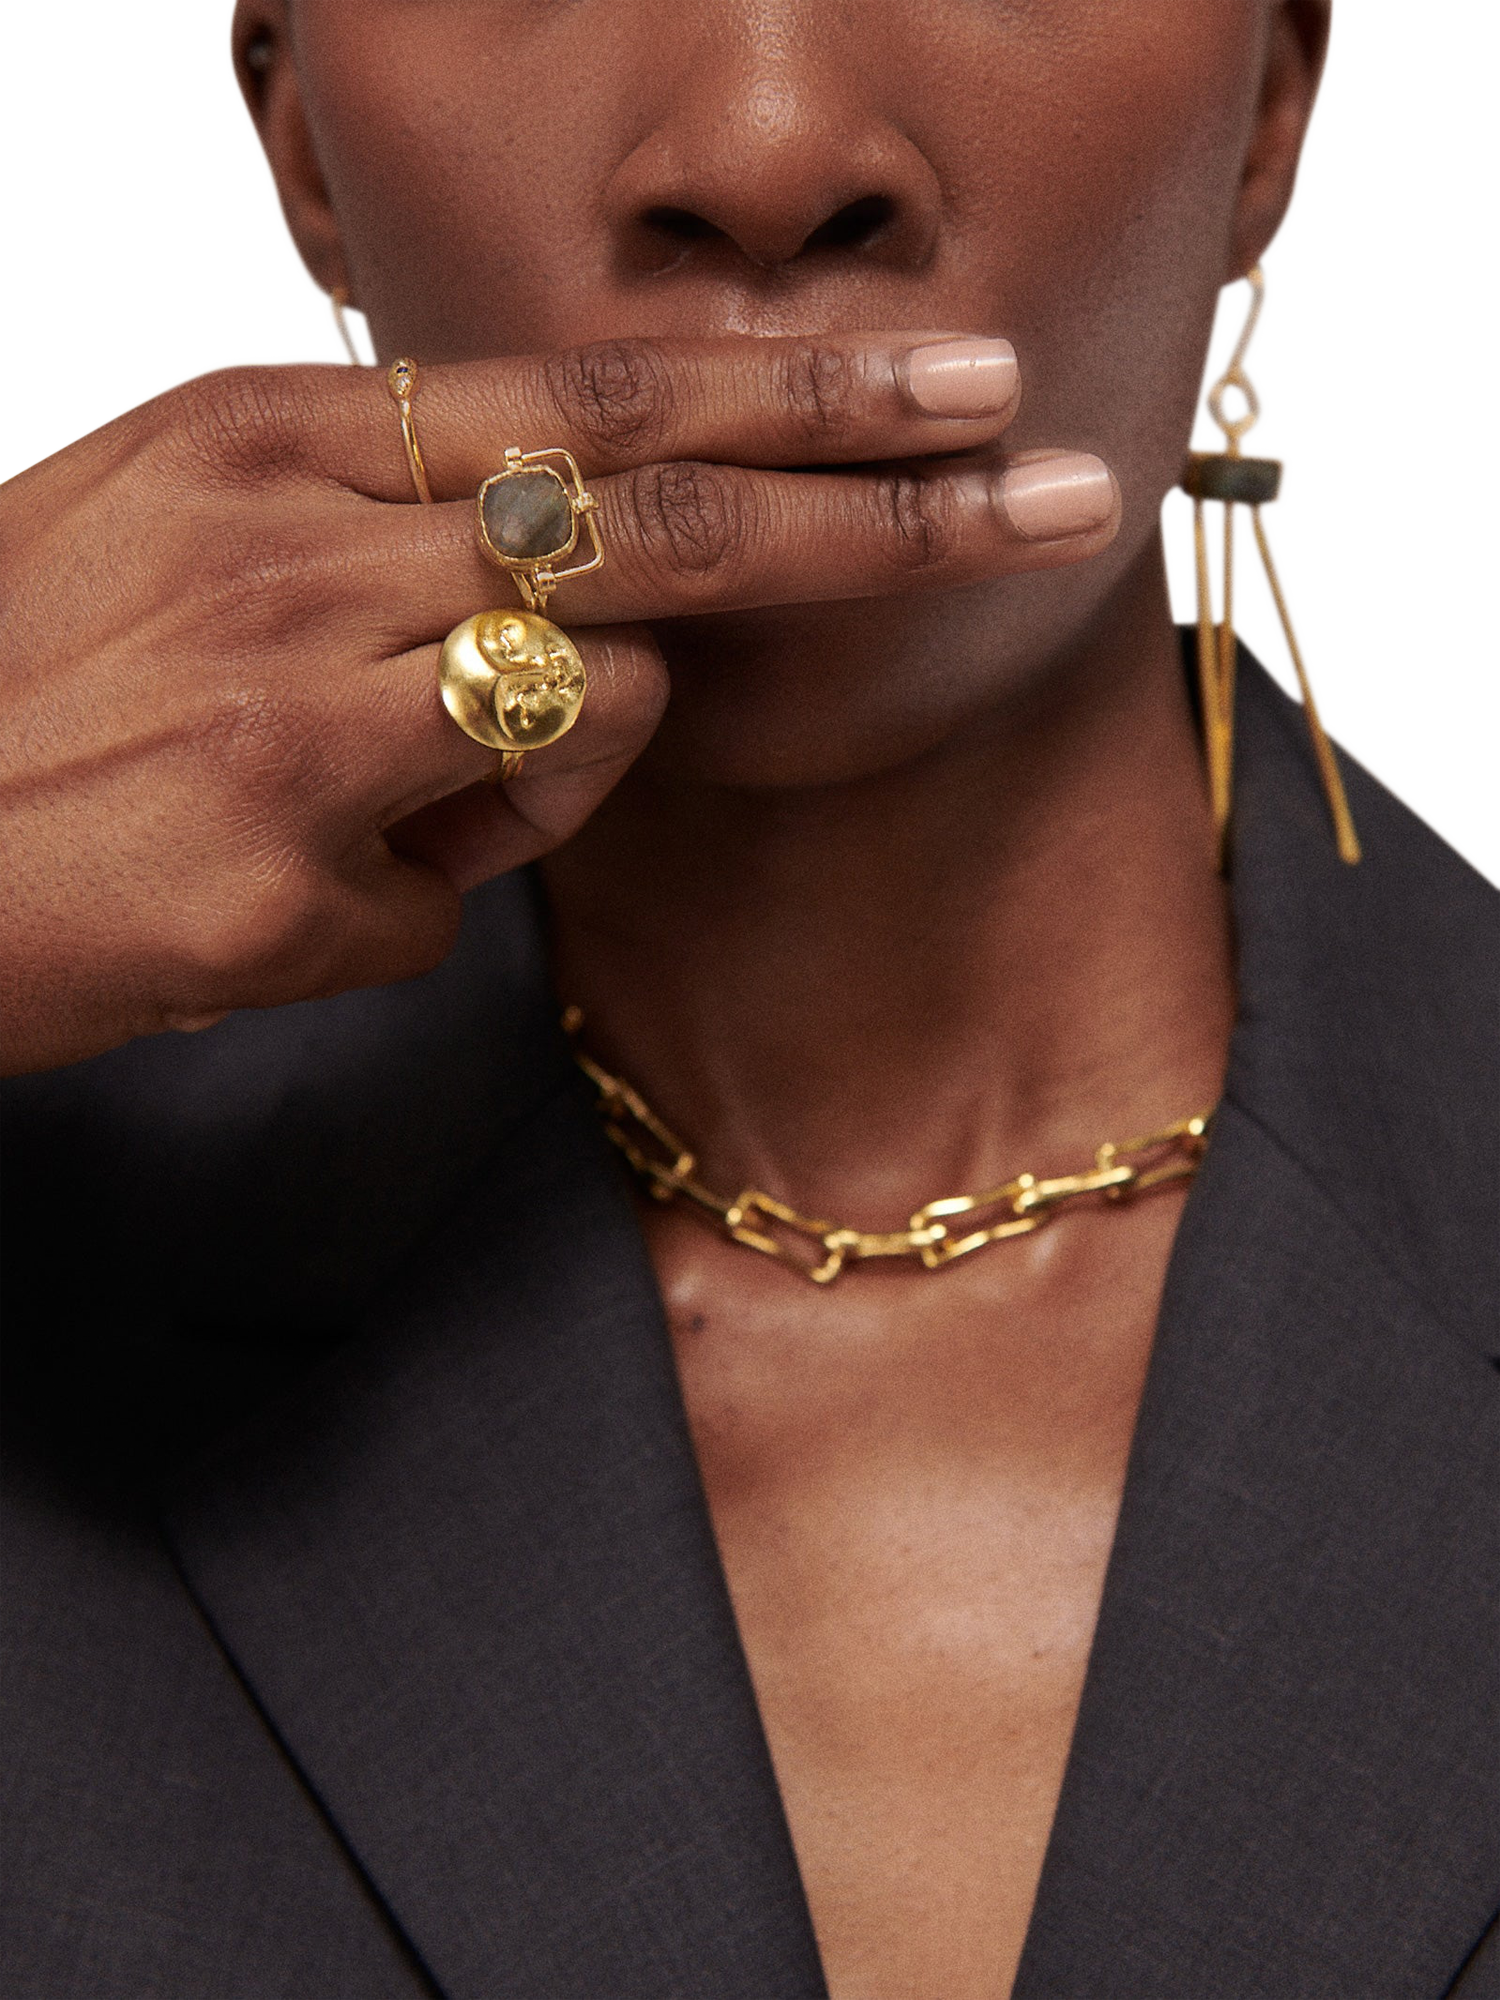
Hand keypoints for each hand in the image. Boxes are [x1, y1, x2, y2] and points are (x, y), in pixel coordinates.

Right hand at [0, 333, 1117, 1074]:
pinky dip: (478, 846)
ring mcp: (307, 648)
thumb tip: (595, 649)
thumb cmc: (36, 712)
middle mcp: (303, 506)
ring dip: (573, 738)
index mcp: (279, 429)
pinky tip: (316, 870)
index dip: (795, 384)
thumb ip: (401, 569)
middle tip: (1051, 473)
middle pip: (667, 487)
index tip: (947, 375)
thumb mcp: (191, 567)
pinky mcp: (302, 803)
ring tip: (352, 791)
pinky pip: (515, 810)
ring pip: (605, 672)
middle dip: (888, 484)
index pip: (599, 388)